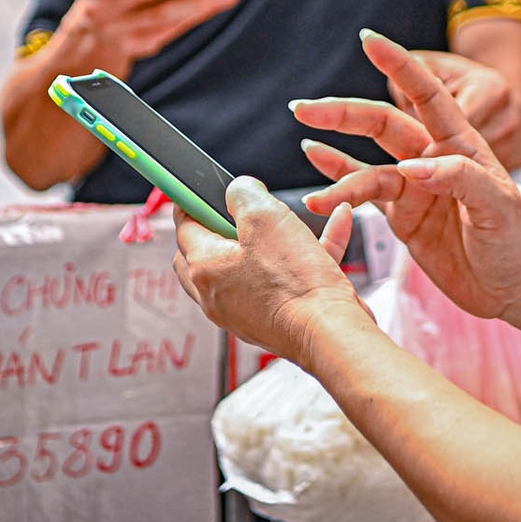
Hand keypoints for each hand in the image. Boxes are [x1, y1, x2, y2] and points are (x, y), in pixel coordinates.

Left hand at [173, 176, 365, 362]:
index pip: (184, 227)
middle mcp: (217, 295)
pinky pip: (284, 278)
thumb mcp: (265, 216)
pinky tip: (337, 225)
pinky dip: (305, 253)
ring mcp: (244, 311)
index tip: (201, 190)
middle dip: (219, 227)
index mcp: (205, 268)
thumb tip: (238, 190)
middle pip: (206, 253)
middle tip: (239, 209)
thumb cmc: (295, 281)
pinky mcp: (274, 317)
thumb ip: (243, 194)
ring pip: (247, 265)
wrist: (330, 332)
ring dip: (271, 238)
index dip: (192, 201)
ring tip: (294, 216)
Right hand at [294, 30, 520, 336]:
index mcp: (461, 144)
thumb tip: (411, 167)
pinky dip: (337, 180)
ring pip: (366, 165)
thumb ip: (459, 178)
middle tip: (305, 108)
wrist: (514, 287)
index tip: (369, 40)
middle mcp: (432, 158)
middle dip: (343, 113)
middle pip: (381, 125)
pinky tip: (314, 168)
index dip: (399, 65)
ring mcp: (414, 186)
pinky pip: (364, 191)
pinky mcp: (402, 215)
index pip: (426, 94)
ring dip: (334, 163)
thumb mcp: (499, 206)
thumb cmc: (517, 242)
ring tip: (304, 157)